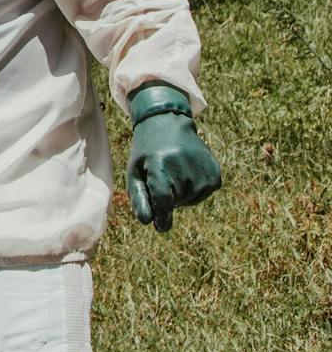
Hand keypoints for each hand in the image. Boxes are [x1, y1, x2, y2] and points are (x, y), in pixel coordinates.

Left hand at [127, 112, 221, 231]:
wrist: (169, 125)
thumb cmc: (147, 153)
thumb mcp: (135, 172)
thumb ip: (139, 198)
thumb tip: (147, 222)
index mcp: (160, 164)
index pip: (163, 199)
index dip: (161, 216)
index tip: (160, 226)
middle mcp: (184, 166)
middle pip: (175, 202)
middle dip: (166, 199)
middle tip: (161, 176)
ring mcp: (203, 169)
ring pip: (189, 201)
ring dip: (180, 194)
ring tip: (173, 172)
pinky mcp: (215, 173)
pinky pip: (202, 194)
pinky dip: (192, 190)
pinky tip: (187, 172)